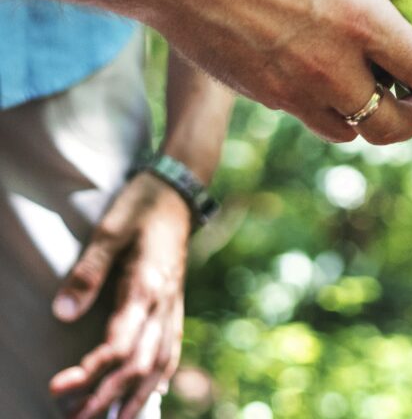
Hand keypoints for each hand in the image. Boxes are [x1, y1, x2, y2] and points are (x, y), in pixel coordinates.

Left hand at [49, 173, 190, 418]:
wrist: (179, 188)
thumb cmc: (141, 205)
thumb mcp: (110, 229)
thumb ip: (88, 272)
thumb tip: (63, 314)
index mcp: (147, 286)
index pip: (119, 344)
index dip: (89, 373)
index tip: (57, 389)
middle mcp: (165, 302)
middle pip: (139, 364)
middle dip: (107, 398)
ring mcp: (174, 304)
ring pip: (161, 363)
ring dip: (137, 398)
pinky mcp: (175, 302)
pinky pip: (172, 348)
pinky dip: (161, 376)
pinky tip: (150, 393)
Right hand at [151, 0, 411, 143]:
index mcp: (363, 25)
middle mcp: (333, 68)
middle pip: (392, 124)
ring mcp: (295, 89)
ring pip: (350, 128)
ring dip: (374, 117)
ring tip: (382, 92)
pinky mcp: (264, 95)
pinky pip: (311, 116)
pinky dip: (333, 110)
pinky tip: (333, 80)